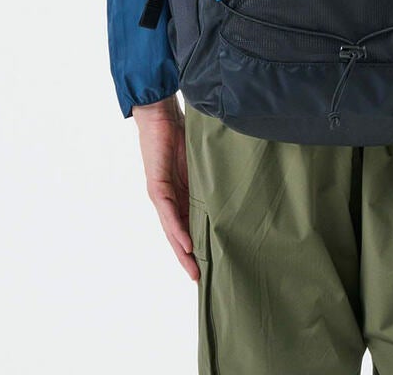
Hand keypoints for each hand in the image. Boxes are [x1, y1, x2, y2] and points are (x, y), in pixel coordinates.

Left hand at [132, 95, 197, 281]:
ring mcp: (162, 194)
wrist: (161, 112)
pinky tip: (187, 245)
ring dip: (183, 251)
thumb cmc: (183, 131)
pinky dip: (177, 230)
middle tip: (202, 280)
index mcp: (182, 193)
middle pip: (179, 234)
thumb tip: (235, 187)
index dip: (199, 245)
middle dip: (189, 258)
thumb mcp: (203, 161)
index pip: (190, 224)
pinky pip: (168, 213)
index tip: (211, 265)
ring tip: (194, 271)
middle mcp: (169, 198)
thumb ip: (212, 177)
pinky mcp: (156, 186)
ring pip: (172, 229)